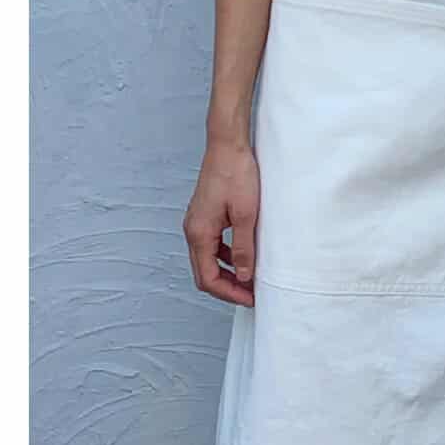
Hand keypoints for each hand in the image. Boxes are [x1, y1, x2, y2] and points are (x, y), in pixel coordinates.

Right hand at [182, 140, 259, 306]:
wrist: (227, 144)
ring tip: (250, 279)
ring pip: (207, 260)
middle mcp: (192, 230)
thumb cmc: (237, 174)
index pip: (208, 278)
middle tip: (251, 295)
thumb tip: (244, 277)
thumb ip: (244, 248)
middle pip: (204, 273)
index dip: (230, 293)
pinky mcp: (204, 215)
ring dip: (226, 273)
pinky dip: (225, 256)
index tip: (250, 299)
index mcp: (199, 233)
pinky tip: (243, 255)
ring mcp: (196, 222)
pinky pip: (211, 245)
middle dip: (227, 288)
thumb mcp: (246, 215)